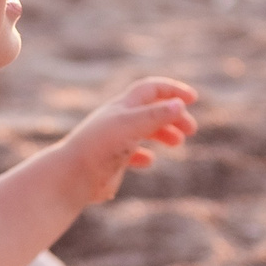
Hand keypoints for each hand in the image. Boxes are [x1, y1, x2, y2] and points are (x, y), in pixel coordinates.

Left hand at [57, 77, 198, 205]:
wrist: (72, 176)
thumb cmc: (99, 147)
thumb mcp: (131, 126)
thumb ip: (155, 115)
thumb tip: (180, 104)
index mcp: (122, 107)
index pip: (151, 89)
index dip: (172, 90)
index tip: (193, 99)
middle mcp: (118, 121)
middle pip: (151, 110)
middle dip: (173, 116)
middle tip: (191, 129)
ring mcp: (114, 141)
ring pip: (143, 131)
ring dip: (163, 133)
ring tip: (178, 143)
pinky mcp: (111, 161)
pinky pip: (131, 155)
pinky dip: (144, 156)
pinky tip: (149, 162)